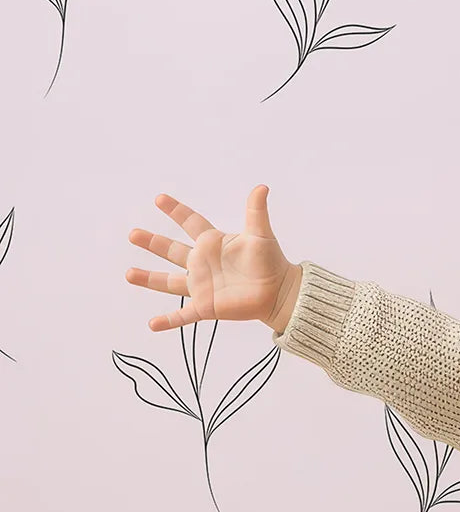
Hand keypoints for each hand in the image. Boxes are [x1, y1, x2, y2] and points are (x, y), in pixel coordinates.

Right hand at [126, 186, 296, 331]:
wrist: (279, 292)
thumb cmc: (271, 262)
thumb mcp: (261, 234)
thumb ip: (256, 211)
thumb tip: (261, 187)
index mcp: (213, 243)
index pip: (190, 222)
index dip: (176, 210)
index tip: (160, 199)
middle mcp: (202, 263)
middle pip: (172, 250)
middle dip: (153, 242)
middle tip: (133, 234)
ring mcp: (202, 285)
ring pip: (169, 282)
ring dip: (149, 279)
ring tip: (129, 274)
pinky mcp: (206, 306)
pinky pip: (183, 315)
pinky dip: (168, 321)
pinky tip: (152, 324)